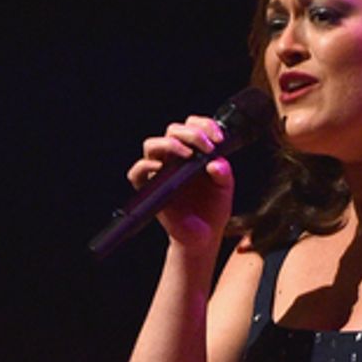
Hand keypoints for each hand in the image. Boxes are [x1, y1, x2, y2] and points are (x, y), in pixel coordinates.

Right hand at [125, 114, 233, 248]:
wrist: (205, 236)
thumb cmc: (213, 210)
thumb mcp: (225, 189)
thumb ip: (224, 173)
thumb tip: (215, 162)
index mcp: (193, 151)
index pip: (191, 125)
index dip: (204, 125)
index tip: (219, 138)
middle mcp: (174, 158)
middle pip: (172, 130)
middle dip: (191, 133)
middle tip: (207, 147)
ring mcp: (160, 171)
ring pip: (152, 144)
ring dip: (170, 144)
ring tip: (189, 154)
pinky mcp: (150, 188)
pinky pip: (137, 173)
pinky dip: (145, 166)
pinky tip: (160, 167)